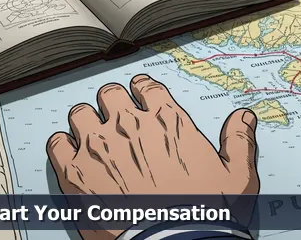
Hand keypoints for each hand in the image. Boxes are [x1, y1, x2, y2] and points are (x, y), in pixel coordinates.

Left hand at [46, 75, 259, 239]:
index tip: (140, 94)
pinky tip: (70, 152)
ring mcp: (98, 147)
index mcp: (168, 121)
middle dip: (113, 101)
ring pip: (80, 114)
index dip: (142, 89)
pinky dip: (62, 145)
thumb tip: (244, 118)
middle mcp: (130, 126)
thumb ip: (238, 141)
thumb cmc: (205, 212)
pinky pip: (56, 144)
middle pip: (109, 93)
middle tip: (116, 114)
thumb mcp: (236, 176)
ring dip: (86, 121)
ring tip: (90, 133)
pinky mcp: (74, 173)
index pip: (146, 87)